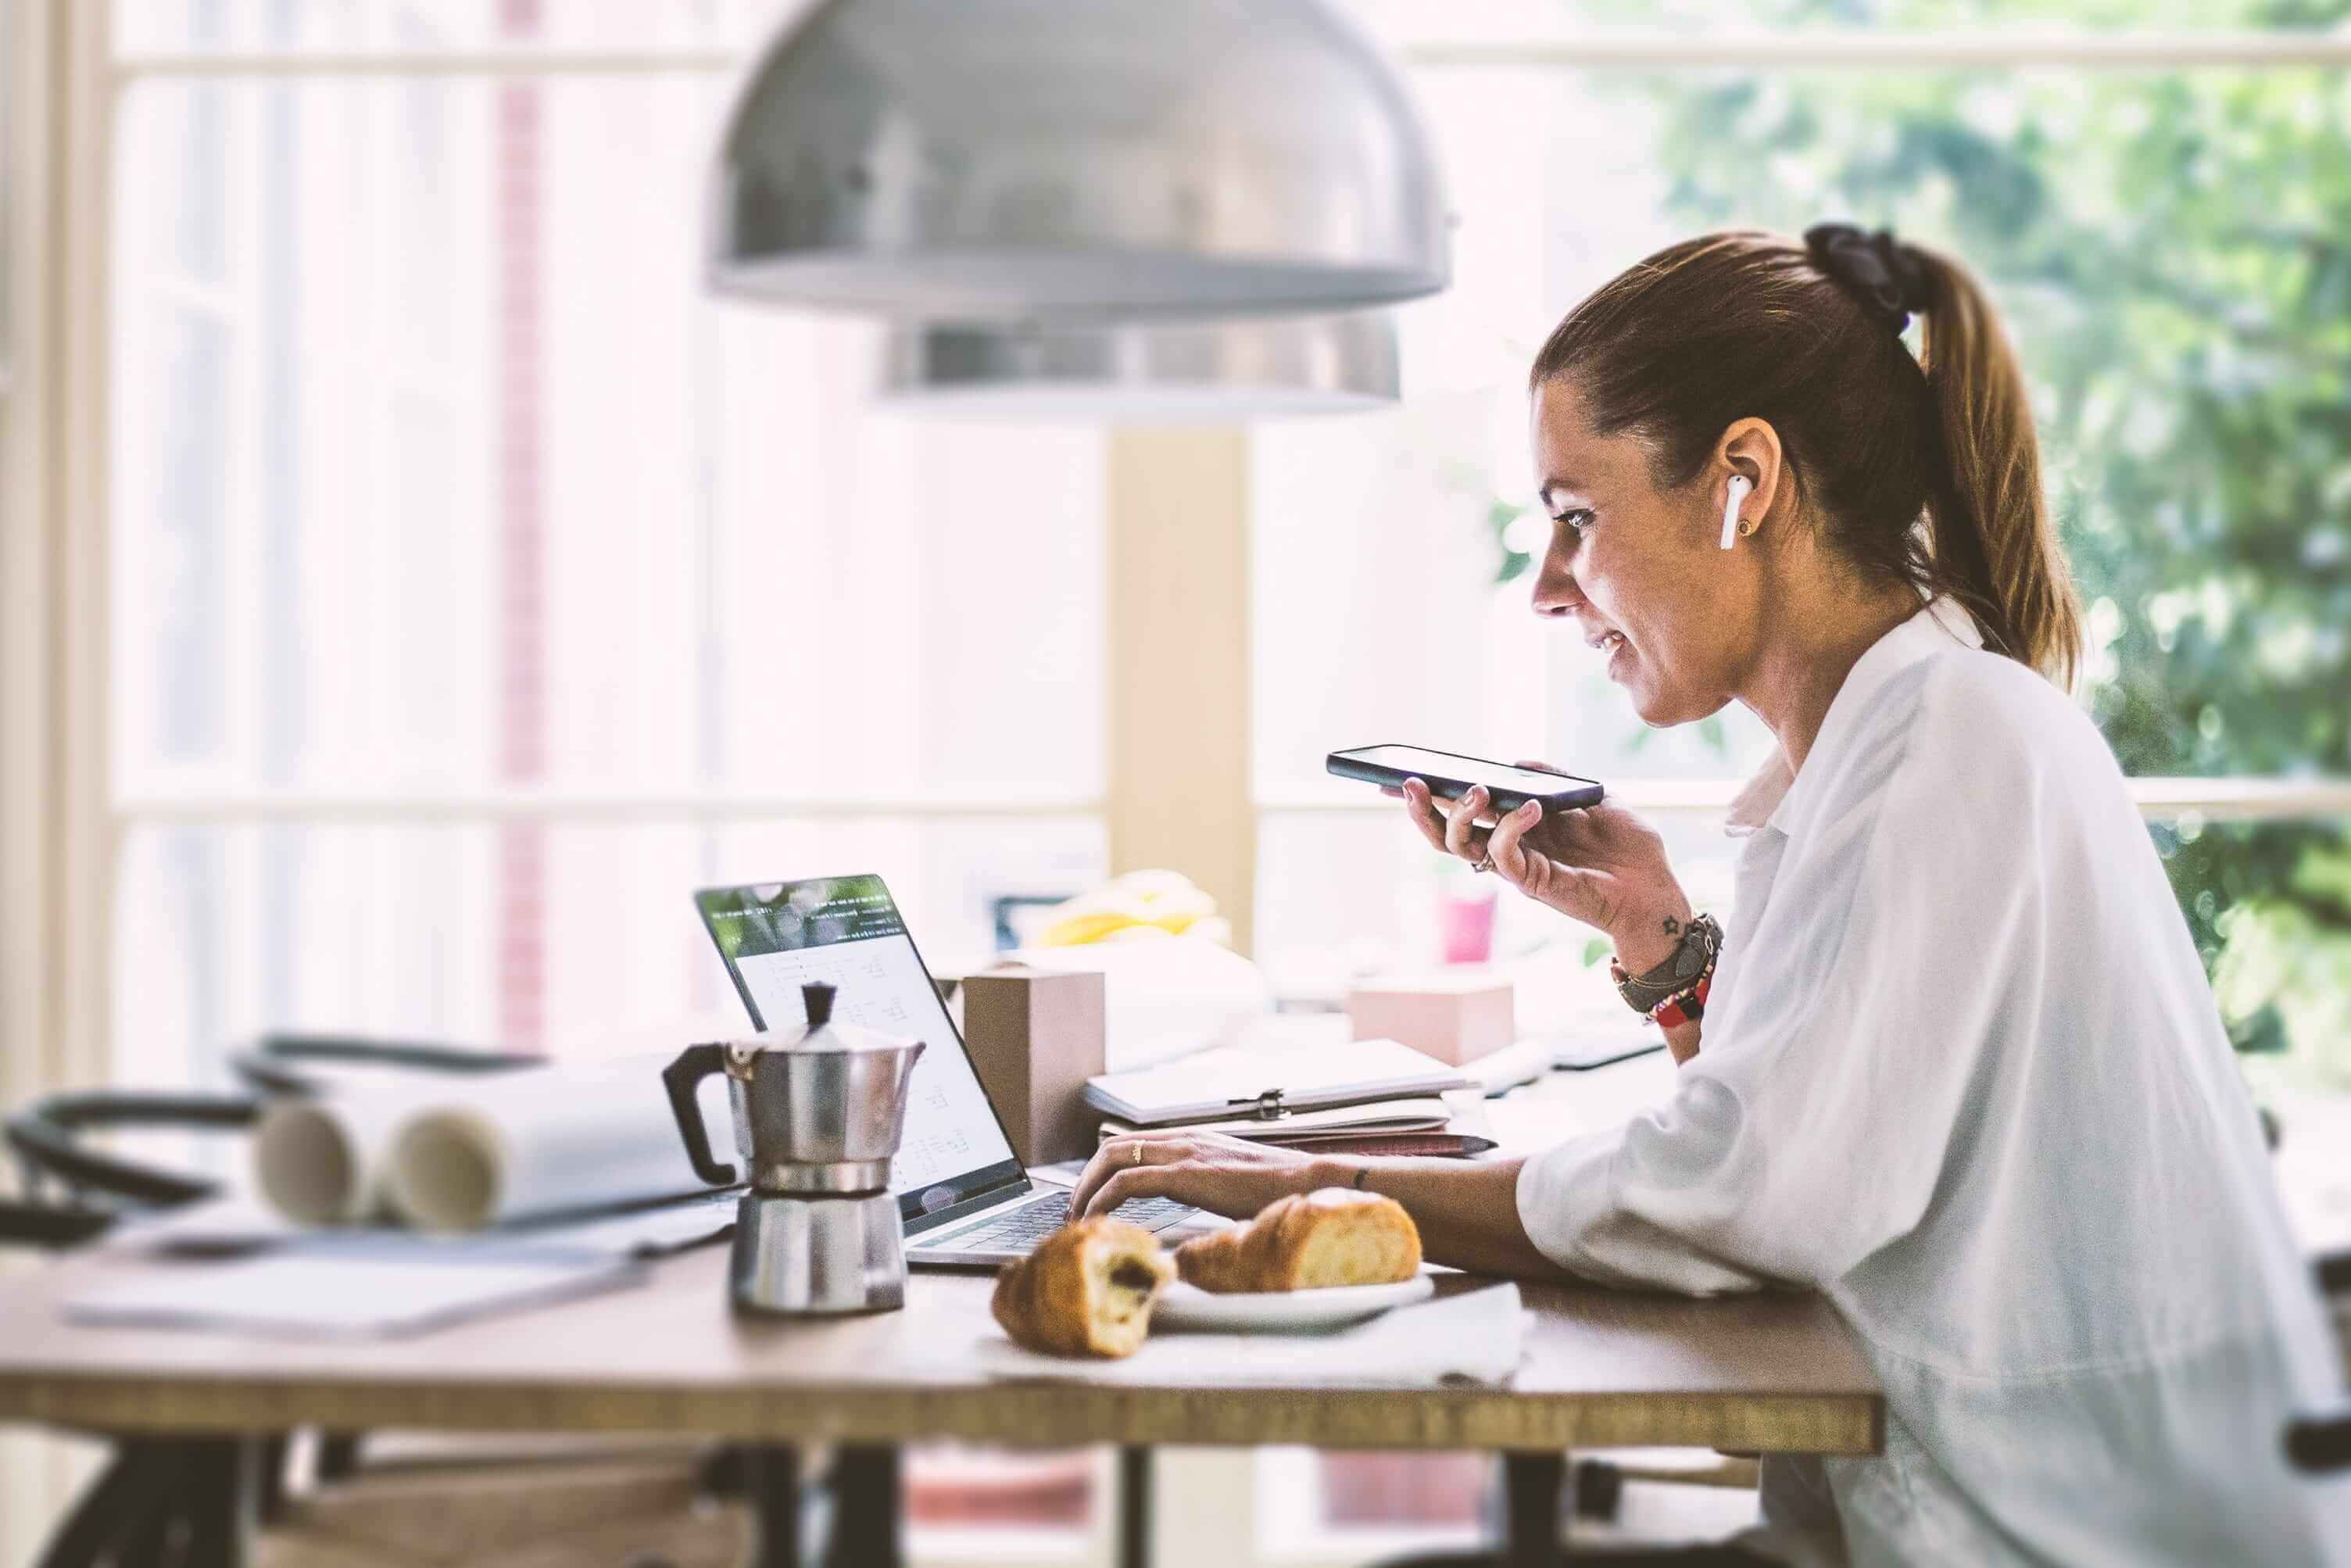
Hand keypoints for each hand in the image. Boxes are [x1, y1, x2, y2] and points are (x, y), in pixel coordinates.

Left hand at [1070, 1132, 1329, 1221]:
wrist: (1308, 1183)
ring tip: (1078, 1218)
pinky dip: (1103, 1200)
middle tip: (1076, 1209)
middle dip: (1086, 1177)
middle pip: (1114, 1146)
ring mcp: (1183, 1152)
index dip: (1105, 1168)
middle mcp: (1184, 1139)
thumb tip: (1200, 1217)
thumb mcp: (1236, 1187)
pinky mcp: (1185, 1173)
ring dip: (1087, 1188)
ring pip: (1112, 1158)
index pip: (1134, 1143)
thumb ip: (1212, 1191)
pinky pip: (1128, 1182)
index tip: (1093, 1197)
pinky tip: (1097, 1222)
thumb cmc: (1282, 1190)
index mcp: (1194, 1141)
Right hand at [1395, 764, 1691, 965]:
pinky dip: (1510, 827)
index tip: (1399, 775)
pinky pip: (1504, 856)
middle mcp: (1509, 849)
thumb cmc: (1629, 848)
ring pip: (1462, 848)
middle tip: (1412, 782)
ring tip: (1478, 788)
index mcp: (1517, 828)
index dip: (1429, 797)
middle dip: (1422, 809)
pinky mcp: (1534, 882)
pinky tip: (1531, 806)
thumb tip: (1517, 761)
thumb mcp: (1593, 797)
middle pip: (1446, 835)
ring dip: (1461, 815)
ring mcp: (1519, 867)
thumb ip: (1554, 779)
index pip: (1462, 813)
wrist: (1656, 888)